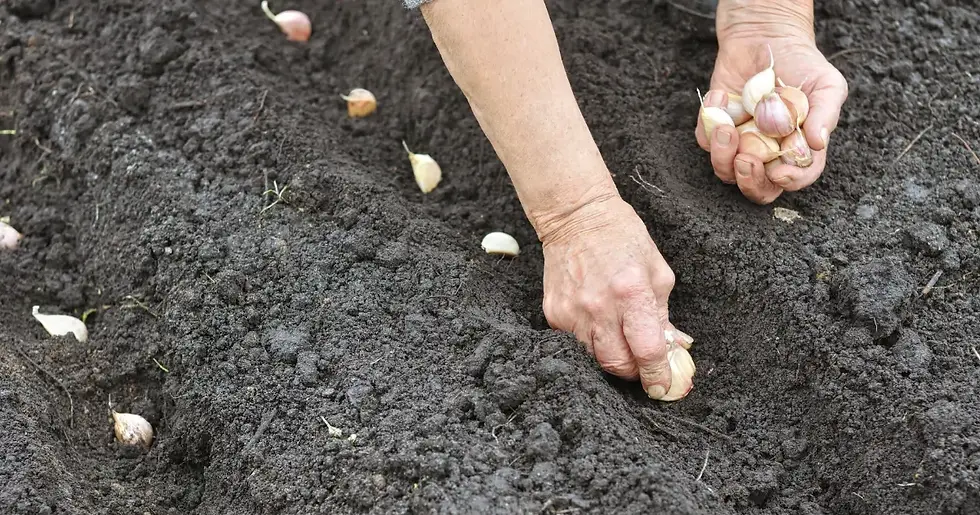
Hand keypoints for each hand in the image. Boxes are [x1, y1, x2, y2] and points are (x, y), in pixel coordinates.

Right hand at [539, 194, 685, 399]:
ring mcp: (571, 312)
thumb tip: (673, 348)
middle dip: (634, 371)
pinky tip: (598, 323)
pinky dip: (591, 342)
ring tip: (621, 339)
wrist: (575, 218)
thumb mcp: (657, 272)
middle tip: (643, 365)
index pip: (647, 350)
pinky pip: (575, 344)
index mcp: (631, 292)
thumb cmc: (622, 238)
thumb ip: (664, 314)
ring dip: (612, 357)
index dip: (658, 375)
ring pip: (594, 359)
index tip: (662, 386)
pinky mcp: (553, 314)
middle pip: (617, 364)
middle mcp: (599, 307)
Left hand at [694, 1, 847, 203]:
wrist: (767, 36)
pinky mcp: (716, 128)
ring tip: (726, 129)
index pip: (798, 177)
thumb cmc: (803, 64)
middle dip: (749, 181)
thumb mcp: (826, 84)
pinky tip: (721, 95)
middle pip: (757, 188)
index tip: (779, 172)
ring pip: (725, 170)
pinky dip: (708, 122)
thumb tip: (818, 143)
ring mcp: (741, 143)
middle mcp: (768, 153)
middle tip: (746, 160)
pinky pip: (704, 140)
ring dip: (722, 155)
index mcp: (798, 149)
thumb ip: (825, 113)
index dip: (790, 181)